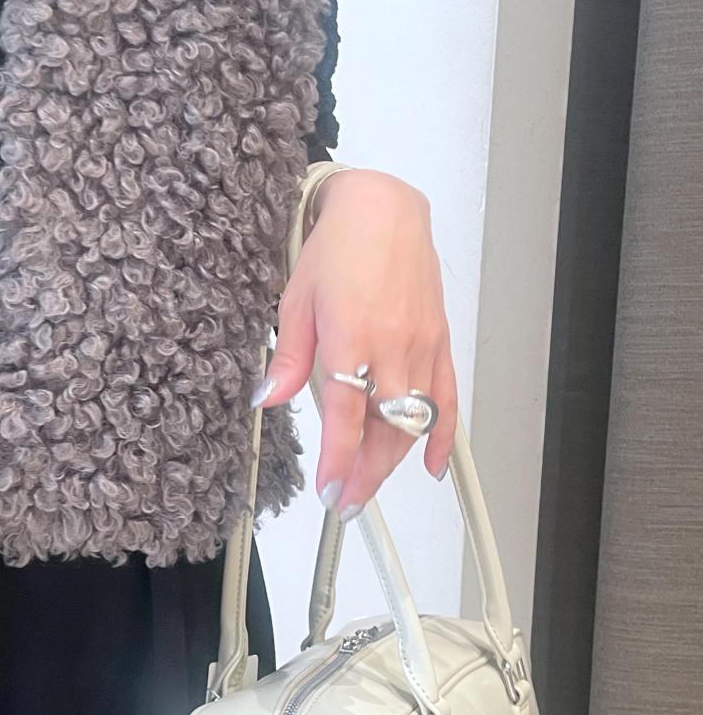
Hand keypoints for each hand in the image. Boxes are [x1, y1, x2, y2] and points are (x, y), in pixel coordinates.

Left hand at [255, 169, 456, 514]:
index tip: (330, 490)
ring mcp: (422, 345)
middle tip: (347, 503)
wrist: (383, 211)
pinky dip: (442, 436)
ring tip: (369, 487)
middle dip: (367, 474)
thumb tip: (268, 398)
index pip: (346, 414)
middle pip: (387, 428)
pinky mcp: (440, 341)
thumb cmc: (337, 250)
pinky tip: (431, 466)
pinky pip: (447, 397)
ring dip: (392, 461)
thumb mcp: (296, 301)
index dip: (339, 459)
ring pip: (415, 420)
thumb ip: (288, 357)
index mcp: (350, 335)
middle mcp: (392, 345)